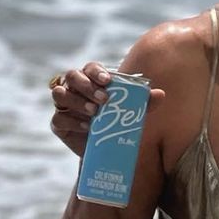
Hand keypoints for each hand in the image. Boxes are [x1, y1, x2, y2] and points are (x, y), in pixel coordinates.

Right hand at [50, 63, 165, 158]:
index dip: (96, 72)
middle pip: (71, 76)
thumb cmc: (117, 124)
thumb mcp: (132, 114)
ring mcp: (64, 105)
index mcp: (90, 80)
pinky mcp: (58, 123)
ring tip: (94, 113)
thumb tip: (160, 94)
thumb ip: (144, 103)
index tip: (108, 81)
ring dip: (77, 101)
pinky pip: (59, 118)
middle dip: (87, 86)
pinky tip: (87, 127)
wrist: (105, 151)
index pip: (89, 68)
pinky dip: (73, 121)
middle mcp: (74, 89)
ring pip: (60, 94)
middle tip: (103, 100)